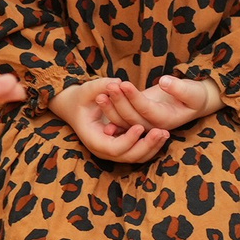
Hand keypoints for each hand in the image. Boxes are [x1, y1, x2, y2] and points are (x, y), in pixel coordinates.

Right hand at [50, 77, 169, 163]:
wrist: (74, 107)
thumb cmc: (81, 98)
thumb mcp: (87, 90)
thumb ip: (100, 86)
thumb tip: (118, 82)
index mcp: (93, 139)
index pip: (114, 148)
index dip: (128, 140)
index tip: (140, 126)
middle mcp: (103, 150)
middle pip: (128, 156)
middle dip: (146, 145)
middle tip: (161, 132)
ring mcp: (113, 152)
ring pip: (136, 157)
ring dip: (152, 147)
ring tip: (165, 133)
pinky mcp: (121, 148)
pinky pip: (138, 153)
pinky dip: (150, 146)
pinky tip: (162, 134)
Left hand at [100, 73, 219, 132]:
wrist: (195, 103)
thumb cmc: (195, 96)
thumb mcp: (193, 91)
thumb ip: (179, 87)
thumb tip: (164, 81)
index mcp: (166, 119)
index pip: (146, 109)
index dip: (134, 97)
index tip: (123, 83)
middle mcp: (153, 125)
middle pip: (132, 116)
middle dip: (119, 101)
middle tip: (108, 85)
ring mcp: (145, 123)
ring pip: (124, 119)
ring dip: (111, 107)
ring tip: (100, 91)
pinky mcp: (138, 117)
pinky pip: (122, 118)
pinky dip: (111, 111)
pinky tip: (99, 99)